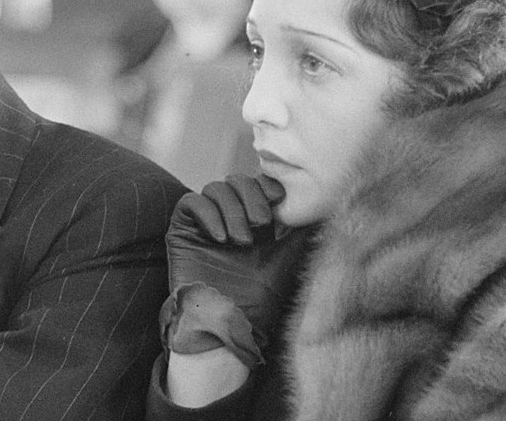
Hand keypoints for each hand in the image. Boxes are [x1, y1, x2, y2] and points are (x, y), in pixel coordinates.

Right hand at [165, 174, 310, 355]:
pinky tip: (221, 238)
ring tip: (241, 241)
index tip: (279, 199)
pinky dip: (208, 214)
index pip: (256, 184)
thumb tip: (324, 204)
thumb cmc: (261, 299)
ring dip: (232, 210)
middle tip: (261, 225)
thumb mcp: (288, 257)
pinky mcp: (181, 230)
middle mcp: (228, 218)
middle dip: (251, 198)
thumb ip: (301, 229)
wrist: (228, 324)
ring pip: (215, 188)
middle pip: (236, 180)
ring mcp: (204, 223)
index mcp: (252, 220)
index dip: (266, 185)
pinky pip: (191, 201)